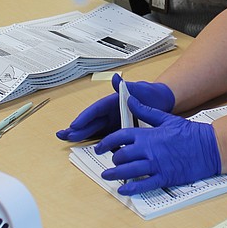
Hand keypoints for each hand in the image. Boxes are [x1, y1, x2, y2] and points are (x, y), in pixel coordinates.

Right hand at [56, 73, 173, 141]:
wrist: (163, 104)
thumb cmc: (151, 95)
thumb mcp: (142, 90)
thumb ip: (128, 87)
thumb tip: (115, 78)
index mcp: (113, 102)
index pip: (96, 110)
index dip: (85, 117)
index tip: (74, 124)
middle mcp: (111, 113)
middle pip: (91, 121)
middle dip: (77, 128)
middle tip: (63, 135)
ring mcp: (113, 122)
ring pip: (95, 130)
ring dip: (81, 135)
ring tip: (68, 139)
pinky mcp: (119, 132)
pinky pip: (106, 138)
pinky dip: (96, 143)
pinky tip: (87, 149)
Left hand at [94, 97, 220, 194]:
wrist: (209, 147)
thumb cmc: (189, 133)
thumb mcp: (166, 118)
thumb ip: (145, 111)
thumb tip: (130, 100)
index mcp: (148, 135)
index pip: (120, 137)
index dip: (107, 142)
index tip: (100, 147)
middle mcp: (149, 150)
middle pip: (122, 156)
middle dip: (113, 159)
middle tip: (111, 161)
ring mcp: (156, 165)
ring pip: (129, 171)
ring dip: (115, 174)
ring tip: (107, 175)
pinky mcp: (164, 177)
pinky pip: (143, 185)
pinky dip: (131, 188)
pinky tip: (123, 189)